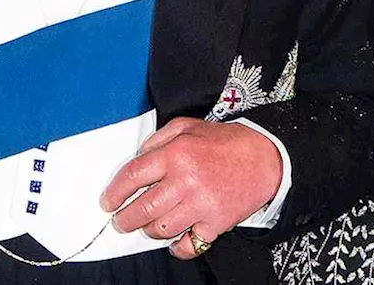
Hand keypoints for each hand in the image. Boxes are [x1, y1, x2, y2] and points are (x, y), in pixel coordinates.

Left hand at [100, 118, 282, 259]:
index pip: (133, 176)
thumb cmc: (227, 143)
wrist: (265, 158)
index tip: (108, 201)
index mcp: (176, 153)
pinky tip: (175, 239)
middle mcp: (186, 180)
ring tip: (150, 225)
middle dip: (125, 219)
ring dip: (150, 230)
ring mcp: (201, 204)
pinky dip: (177, 247)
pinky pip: (187, 245)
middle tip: (122, 221)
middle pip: (142, 209)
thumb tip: (137, 157)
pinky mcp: (215, 223)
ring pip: (160, 229)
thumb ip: (159, 138)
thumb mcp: (189, 126)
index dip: (115, 192)